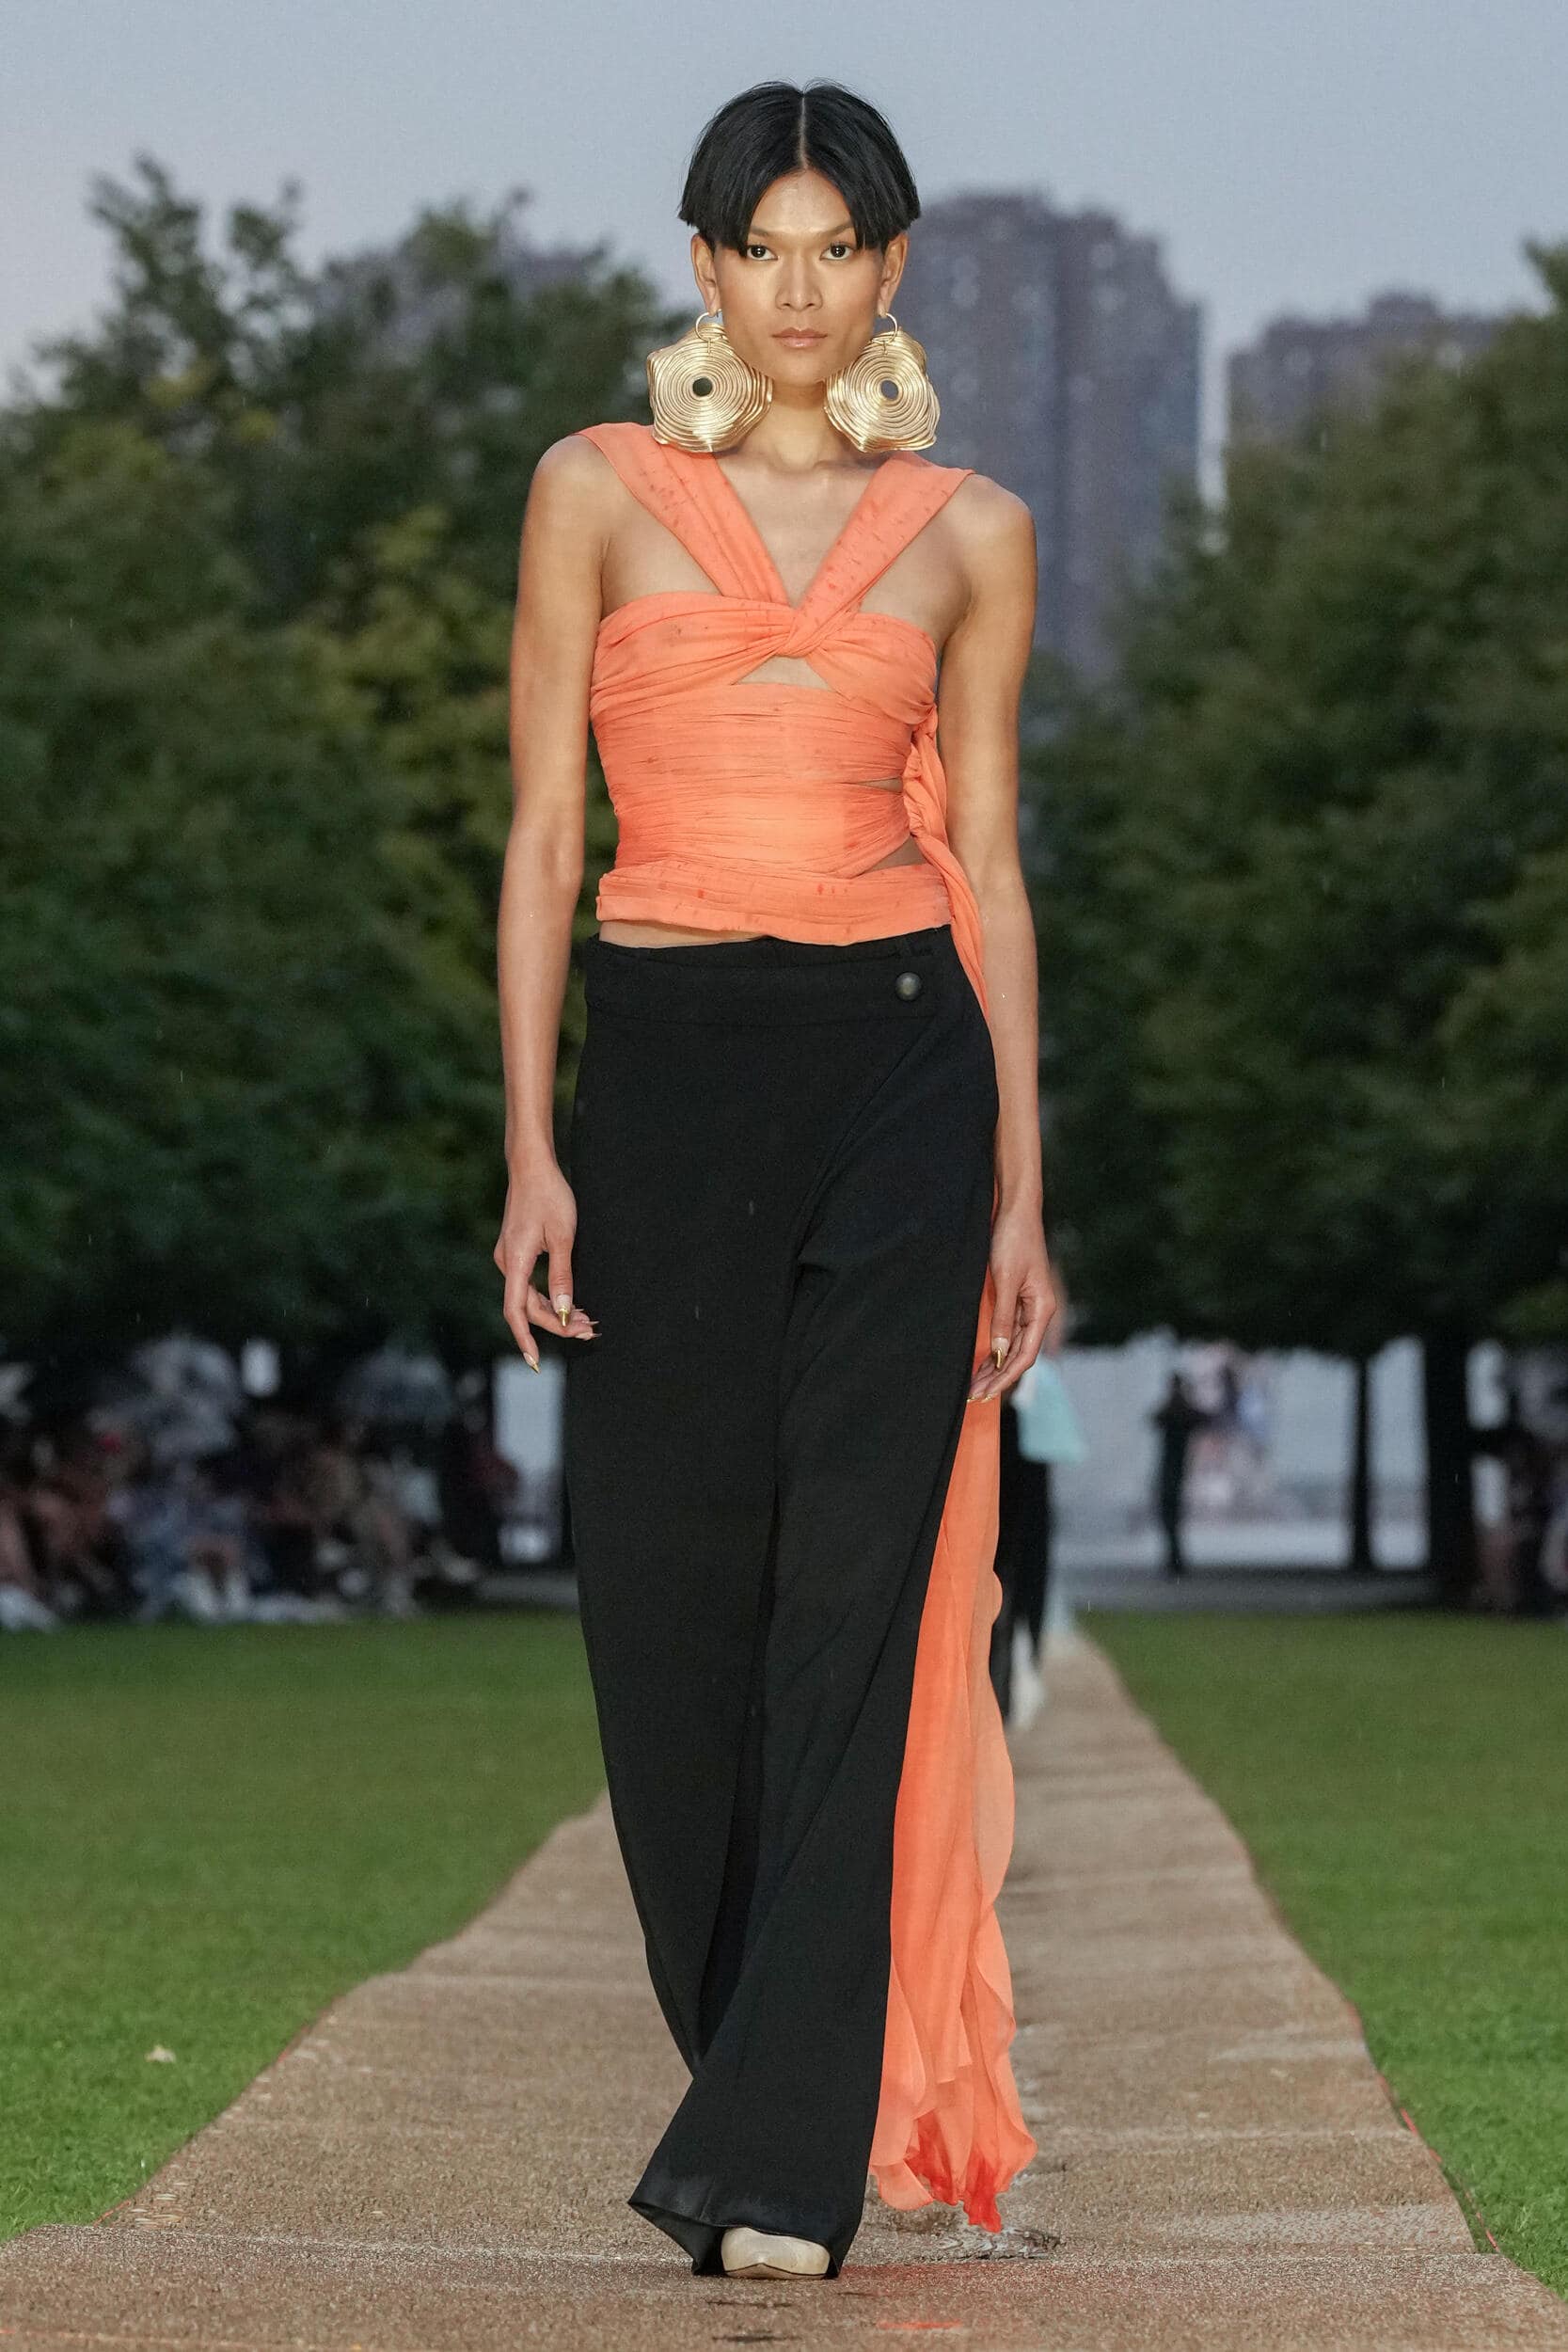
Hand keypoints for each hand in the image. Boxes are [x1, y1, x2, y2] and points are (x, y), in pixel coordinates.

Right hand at [493, 1161, 598, 1368]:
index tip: (536, 1361)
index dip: (525, 1339)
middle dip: (555, 1323)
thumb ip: (562, 1276)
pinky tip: (568, 1302)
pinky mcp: (515, 1251)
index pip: (516, 1311)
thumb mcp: (563, 1237)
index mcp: (515, 1261)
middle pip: (526, 1307)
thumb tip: (562, 1310)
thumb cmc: (549, 1195)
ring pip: (528, 1297)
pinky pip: (528, 1284)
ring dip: (554, 1311)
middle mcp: (506, 1262)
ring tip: (584, 1320)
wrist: (531, 1166)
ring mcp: (509, 1257)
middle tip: (587, 1331)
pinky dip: (548, 1296)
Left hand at [966, 1202, 1058, 1403]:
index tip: (984, 1393)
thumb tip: (1000, 1353)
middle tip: (973, 1396)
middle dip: (997, 1377)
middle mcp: (1038, 1311)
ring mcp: (1029, 1305)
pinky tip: (983, 1359)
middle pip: (1019, 1355)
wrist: (1016, 1209)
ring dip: (995, 1366)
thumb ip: (1003, 1318)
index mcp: (1042, 1310)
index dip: (1004, 1378)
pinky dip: (996, 1348)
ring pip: (1013, 1346)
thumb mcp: (1006, 1280)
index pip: (1024, 1355)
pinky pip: (1008, 1331)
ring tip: (974, 1384)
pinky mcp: (1017, 1297)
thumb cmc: (1013, 1239)